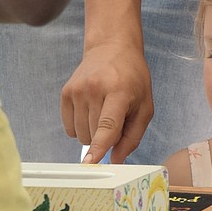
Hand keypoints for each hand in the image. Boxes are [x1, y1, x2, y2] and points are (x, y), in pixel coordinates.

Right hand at [60, 40, 153, 163]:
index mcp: (119, 90)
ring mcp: (78, 89)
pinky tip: (91, 109)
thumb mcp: (144, 105)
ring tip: (104, 110)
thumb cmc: (132, 78)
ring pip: (80, 135)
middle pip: (94, 134)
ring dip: (92, 133)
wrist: (112, 47)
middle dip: (106, 136)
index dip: (100, 146)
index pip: (107, 124)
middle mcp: (95, 88)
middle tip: (116, 115)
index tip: (90, 163)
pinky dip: (80, 127)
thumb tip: (116, 161)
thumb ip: (133, 136)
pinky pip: (69, 128)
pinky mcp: (66, 92)